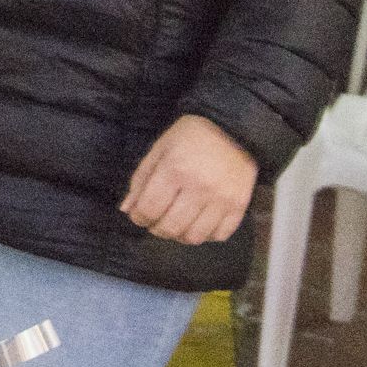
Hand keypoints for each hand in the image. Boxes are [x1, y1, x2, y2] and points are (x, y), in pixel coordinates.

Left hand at [121, 113, 256, 245]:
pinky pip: (219, 235)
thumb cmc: (189, 137)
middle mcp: (199, 187)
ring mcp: (221, 198)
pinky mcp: (239, 205)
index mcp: (174, 169)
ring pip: (194, 237)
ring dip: (180, 236)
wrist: (231, 128)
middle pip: (171, 228)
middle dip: (157, 229)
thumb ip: (141, 180)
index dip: (139, 218)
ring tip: (177, 223)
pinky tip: (200, 223)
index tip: (139, 215)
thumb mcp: (159, 150)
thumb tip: (127, 210)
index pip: (149, 209)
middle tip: (156, 222)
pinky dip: (206, 235)